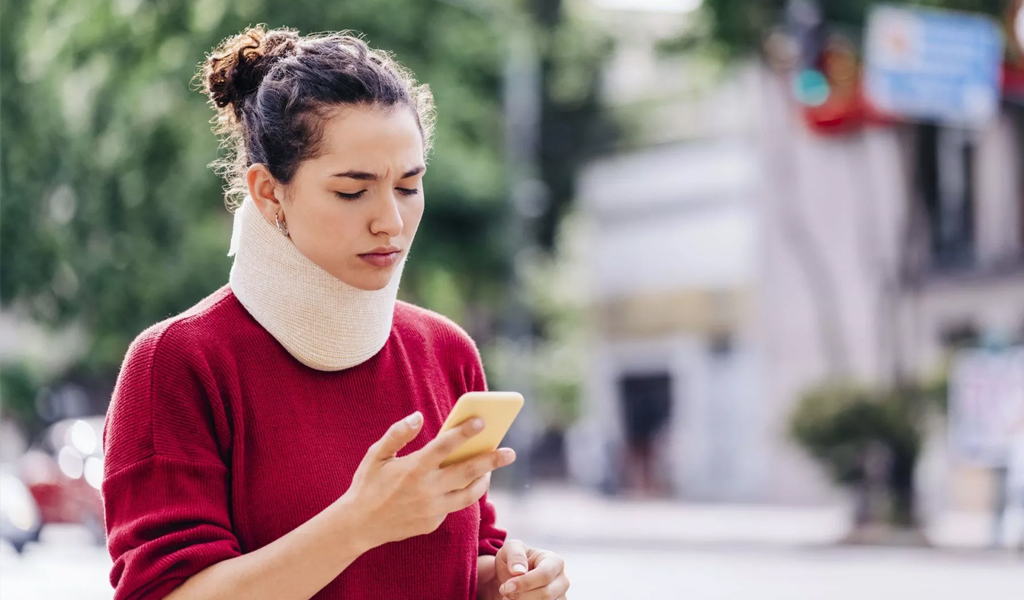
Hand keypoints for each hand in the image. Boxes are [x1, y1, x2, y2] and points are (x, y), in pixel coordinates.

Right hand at [341, 411, 516, 547]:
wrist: (358, 525)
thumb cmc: (367, 484)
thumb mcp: (376, 455)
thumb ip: (398, 433)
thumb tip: (418, 416)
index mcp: (413, 469)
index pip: (445, 446)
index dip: (465, 432)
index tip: (482, 420)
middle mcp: (426, 490)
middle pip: (467, 472)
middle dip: (492, 460)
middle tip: (509, 452)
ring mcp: (432, 509)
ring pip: (468, 494)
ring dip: (483, 480)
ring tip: (490, 469)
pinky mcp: (433, 523)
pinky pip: (454, 506)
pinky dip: (463, 493)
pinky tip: (465, 483)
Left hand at [494, 540, 569, 599]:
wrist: (514, 575)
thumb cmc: (515, 559)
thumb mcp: (511, 548)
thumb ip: (515, 555)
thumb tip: (518, 570)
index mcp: (555, 561)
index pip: (544, 575)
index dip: (525, 583)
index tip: (506, 587)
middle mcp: (562, 580)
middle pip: (546, 594)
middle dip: (521, 595)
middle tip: (505, 591)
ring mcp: (561, 596)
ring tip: (509, 596)